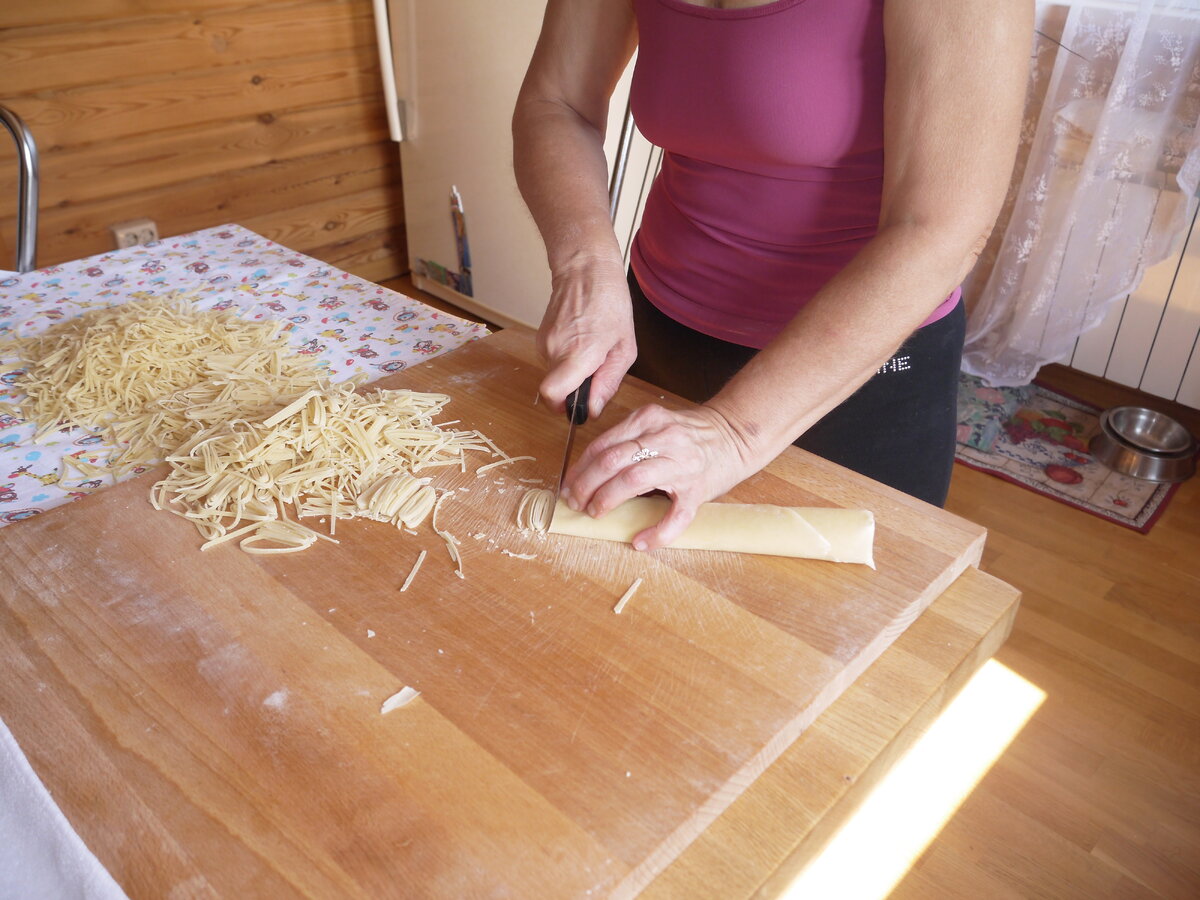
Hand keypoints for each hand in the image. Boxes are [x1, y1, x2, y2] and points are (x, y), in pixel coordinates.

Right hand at [537, 254, 635, 417]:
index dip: (564, 407)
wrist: (585, 269)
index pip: (552, 394)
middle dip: (576, 388)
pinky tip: (581, 340)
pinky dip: (566, 359)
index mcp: (578, 353)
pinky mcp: (540, 338)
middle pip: (556, 389)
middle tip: (597, 368)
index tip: (579, 404)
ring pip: (555, 375)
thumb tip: (594, 409)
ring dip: (573, 372)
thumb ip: (609, 383)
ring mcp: (543, 343)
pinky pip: (552, 361)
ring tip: (592, 348)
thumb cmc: (610, 302)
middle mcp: (554, 350)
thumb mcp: (624, 347)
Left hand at [562, 403, 757, 550]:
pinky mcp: (698, 490)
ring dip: (606, 500)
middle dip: (586, 485)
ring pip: (632, 481)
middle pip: (611, 461)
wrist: (735, 436)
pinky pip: (674, 516)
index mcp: (648, 420)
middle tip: (575, 502)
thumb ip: (627, 440)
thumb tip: (589, 471)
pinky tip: (640, 542)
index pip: (602, 445)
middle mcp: (663, 438)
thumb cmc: (690, 435)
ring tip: (595, 513)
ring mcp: (682, 464)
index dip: (579, 469)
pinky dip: (655, 533)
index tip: (568, 484)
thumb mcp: (655, 425)